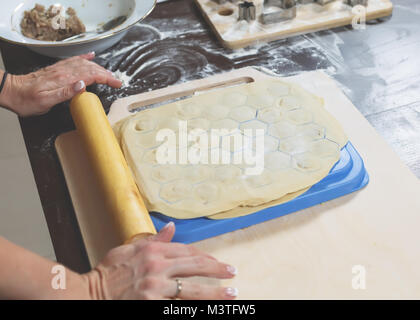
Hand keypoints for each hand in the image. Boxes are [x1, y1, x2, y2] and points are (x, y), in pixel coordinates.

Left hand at [1, 52, 121, 116]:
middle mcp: (63, 72)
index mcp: (63, 80)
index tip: (116, 83)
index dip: (106, 78)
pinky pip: (74, 61)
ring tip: (109, 73)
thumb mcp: (45, 101)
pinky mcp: (57, 70)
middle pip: (90, 68)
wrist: (11, 91)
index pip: (90, 75)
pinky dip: (85, 58)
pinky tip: (91, 56)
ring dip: (99, 67)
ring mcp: (60, 69)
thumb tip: (83, 85)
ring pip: (84, 64)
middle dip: (106, 73)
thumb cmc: (27, 100)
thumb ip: (65, 93)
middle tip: (117, 81)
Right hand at [83, 222, 237, 299]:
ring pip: (192, 289)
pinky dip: (193, 305)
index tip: (214, 261)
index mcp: (152, 250)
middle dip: (216, 269)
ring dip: (214, 291)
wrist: (89, 294)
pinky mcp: (151, 303)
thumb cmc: (108, 272)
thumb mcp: (129, 249)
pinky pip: (178, 305)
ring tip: (231, 293)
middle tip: (231, 271)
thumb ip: (154, 239)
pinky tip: (207, 306)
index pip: (185, 250)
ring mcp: (155, 287)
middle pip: (194, 265)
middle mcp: (156, 266)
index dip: (203, 256)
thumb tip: (171, 227)